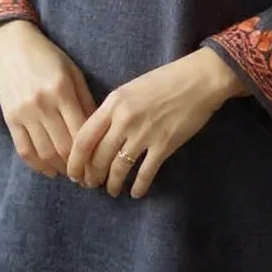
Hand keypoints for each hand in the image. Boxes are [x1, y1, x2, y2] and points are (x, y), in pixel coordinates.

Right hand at [0, 19, 97, 179]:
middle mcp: (42, 103)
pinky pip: (24, 150)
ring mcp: (24, 113)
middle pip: (64, 147)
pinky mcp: (10, 119)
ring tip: (73, 175)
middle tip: (90, 178)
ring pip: (45, 153)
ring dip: (61, 169)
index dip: (93, 154)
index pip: (81, 132)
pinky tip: (50, 171)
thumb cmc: (49, 58)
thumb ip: (86, 101)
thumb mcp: (73, 73)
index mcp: (62, 90)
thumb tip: (101, 132)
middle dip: (79, 167)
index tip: (102, 166)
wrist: (11, 47)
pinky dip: (38, 165)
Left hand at [66, 48, 243, 198]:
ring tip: (112, 190)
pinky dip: (139, 186)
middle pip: (98, 157)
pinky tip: (136, 192)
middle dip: (92, 176)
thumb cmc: (164, 80)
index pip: (84, 138)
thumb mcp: (130, 89)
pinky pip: (145, 173)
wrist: (198, 79)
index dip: (75, 160)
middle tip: (92, 184)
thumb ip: (112, 111)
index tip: (73, 173)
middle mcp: (124, 120)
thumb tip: (97, 136)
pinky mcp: (164, 145)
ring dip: (113, 184)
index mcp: (113, 103)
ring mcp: (144, 133)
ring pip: (119, 168)